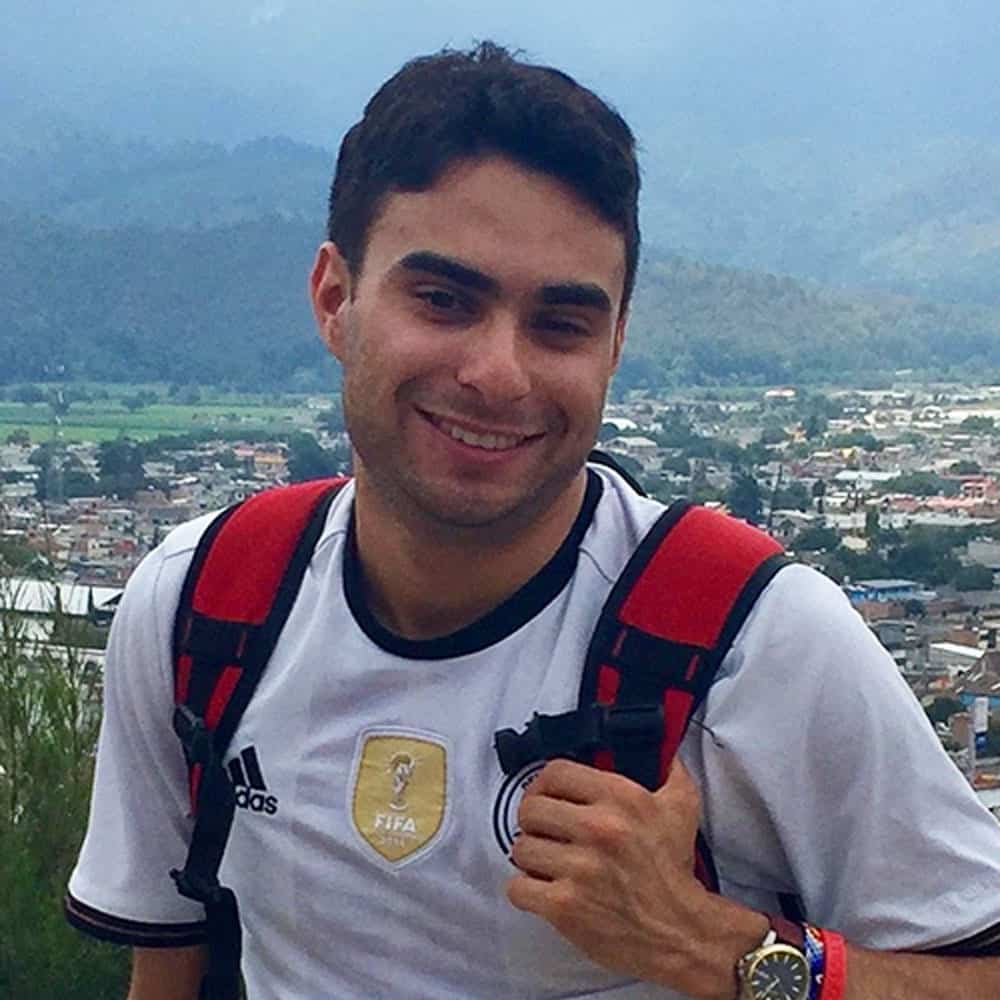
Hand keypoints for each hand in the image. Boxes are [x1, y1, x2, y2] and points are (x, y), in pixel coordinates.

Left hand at [506, 757, 765, 998]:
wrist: (680, 931)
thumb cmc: (674, 869)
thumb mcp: (682, 807)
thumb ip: (669, 770)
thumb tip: (663, 748)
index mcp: (621, 798)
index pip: (556, 772)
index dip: (544, 783)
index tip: (546, 795)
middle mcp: (598, 828)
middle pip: (530, 808)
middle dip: (534, 820)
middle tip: (545, 831)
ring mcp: (579, 868)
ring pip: (521, 847)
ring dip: (531, 856)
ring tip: (547, 862)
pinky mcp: (565, 906)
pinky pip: (518, 887)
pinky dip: (526, 890)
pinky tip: (543, 888)